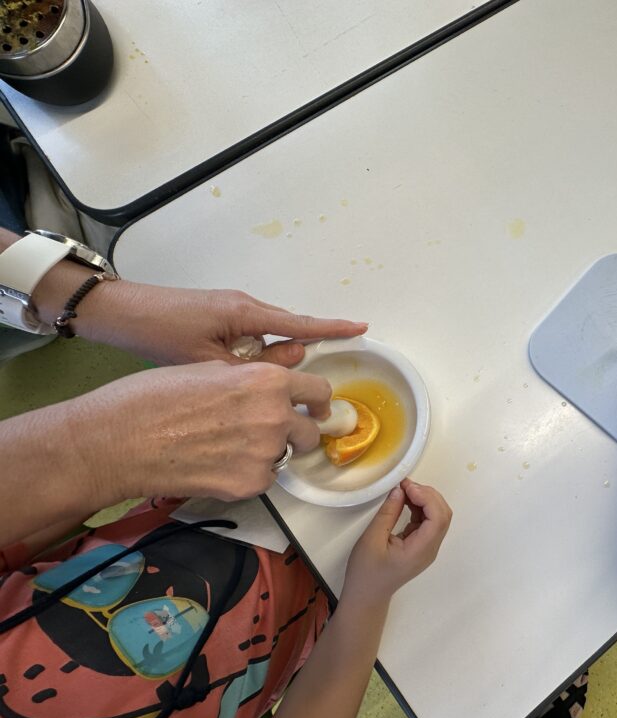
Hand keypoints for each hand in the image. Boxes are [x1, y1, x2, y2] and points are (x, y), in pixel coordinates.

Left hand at [26, 256, 366, 366]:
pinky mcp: (221, 316)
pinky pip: (249, 337)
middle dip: (287, 359)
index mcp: (246, 313)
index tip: (361, 328)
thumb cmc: (161, 335)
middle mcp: (245, 306)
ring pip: (265, 338)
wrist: (122, 314)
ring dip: (263, 361)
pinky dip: (250, 356)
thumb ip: (255, 364)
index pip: (300, 323)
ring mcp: (233, 309)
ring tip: (235, 376)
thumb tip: (294, 357)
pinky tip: (231, 371)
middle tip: (269, 380)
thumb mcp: (210, 361)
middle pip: (284, 332)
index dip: (332, 328)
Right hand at [74, 360, 332, 500]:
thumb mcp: (209, 368)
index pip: (318, 391)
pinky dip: (247, 475)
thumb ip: (247, 379)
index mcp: (268, 380)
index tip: (314, 408)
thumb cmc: (152, 397)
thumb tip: (265, 387)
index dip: (316, 401)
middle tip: (265, 433)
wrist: (118, 441)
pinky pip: (263, 480)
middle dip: (294, 432)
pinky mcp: (249, 485)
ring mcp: (265, 454)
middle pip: (309, 431)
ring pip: (283, 456)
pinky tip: (215, 466)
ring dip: (266, 454)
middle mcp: (275, 416)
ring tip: (226, 448)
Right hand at [344, 480, 452, 604]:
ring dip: (424, 500)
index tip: (408, 487)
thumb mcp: (372, 539)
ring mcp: (427, 548)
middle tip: (406, 485)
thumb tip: (400, 490)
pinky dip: (419, 508)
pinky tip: (406, 501)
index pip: (438, 519)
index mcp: (420, 550)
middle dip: (428, 495)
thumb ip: (388, 513)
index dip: (427, 498)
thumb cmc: (366, 573)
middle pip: (442, 515)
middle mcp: (429, 549)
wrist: (366, 596)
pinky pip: (427, 522)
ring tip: (404, 490)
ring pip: (437, 517)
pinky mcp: (420, 546)